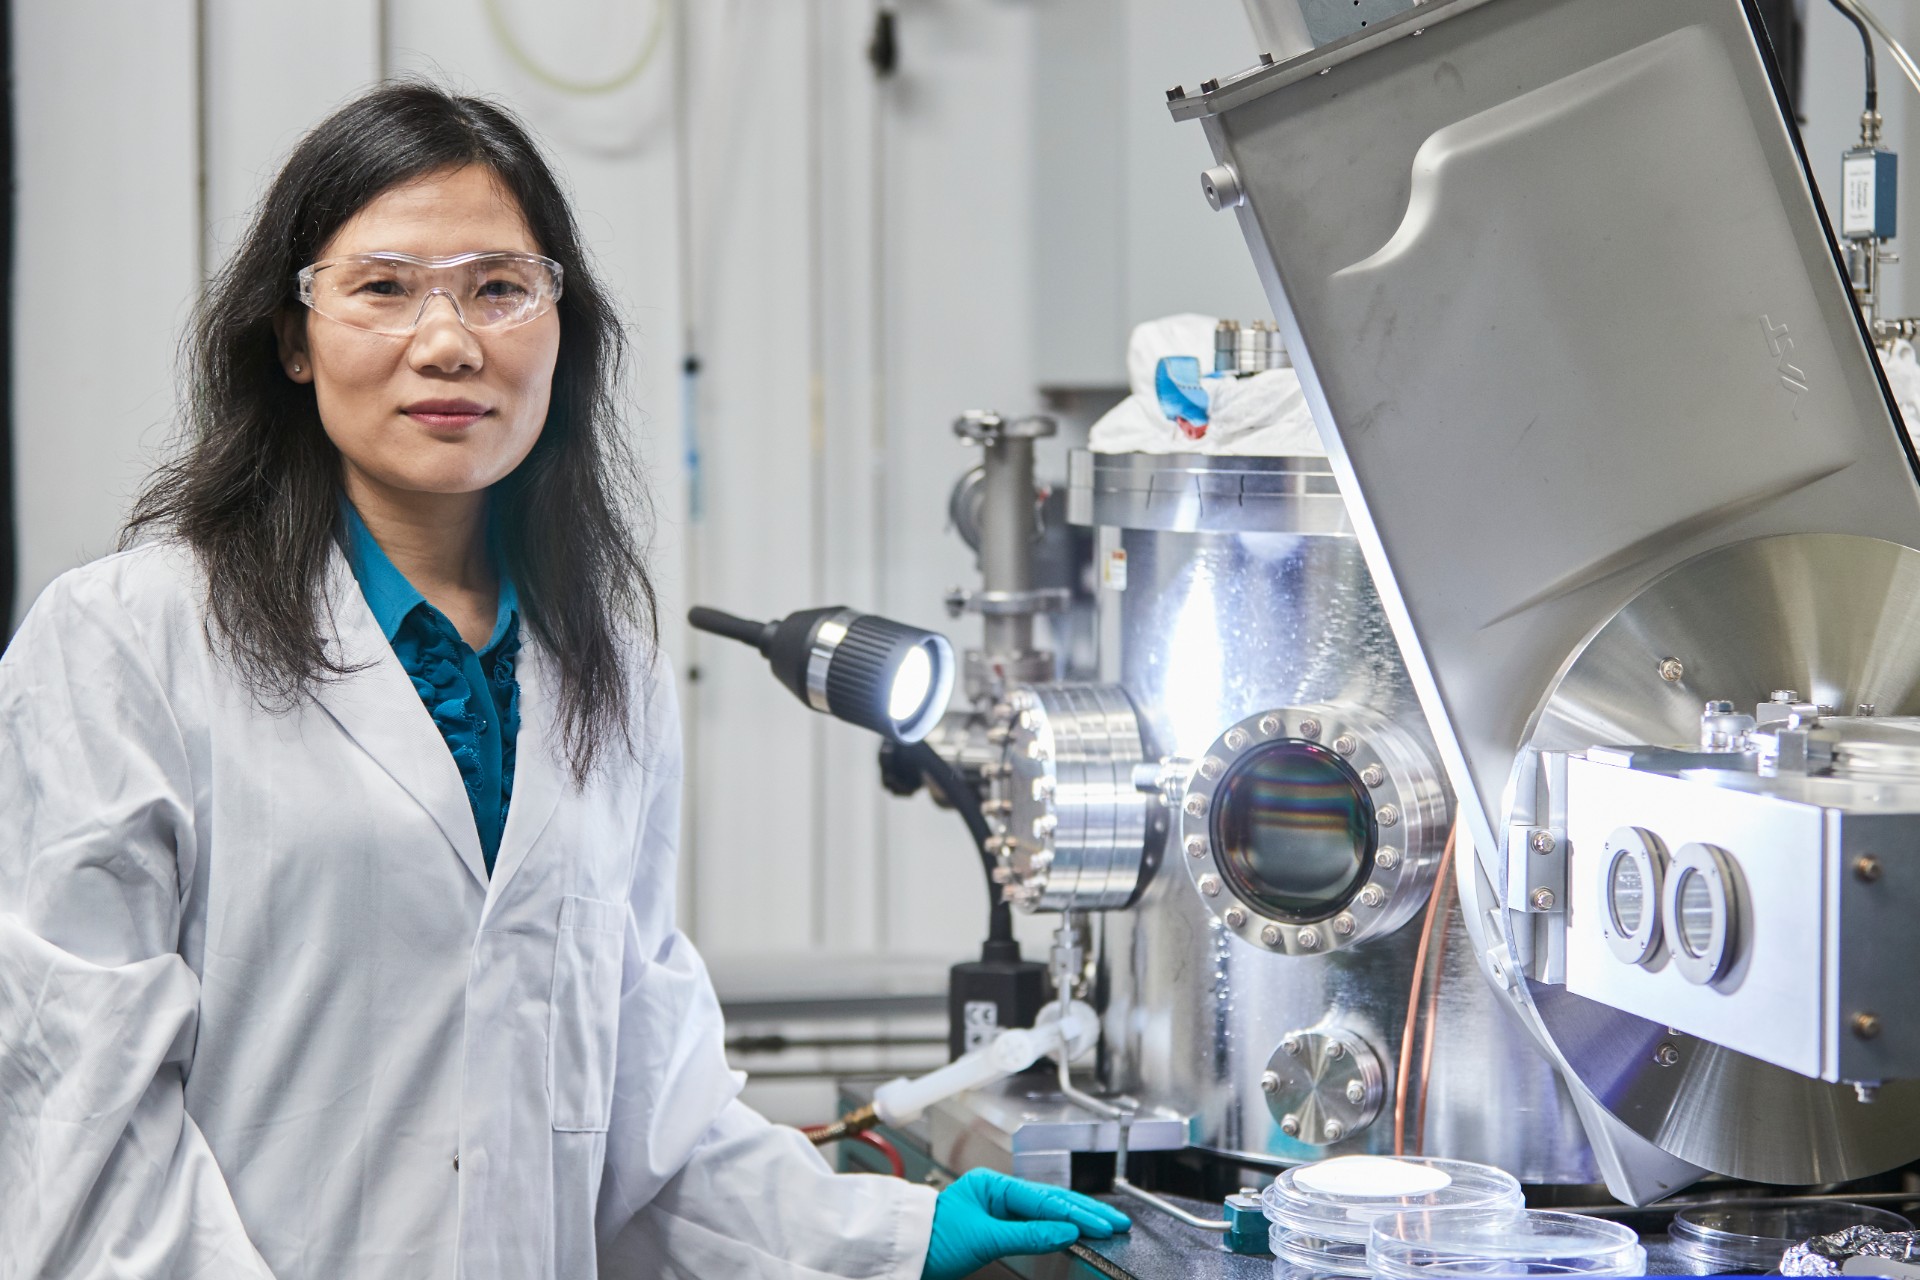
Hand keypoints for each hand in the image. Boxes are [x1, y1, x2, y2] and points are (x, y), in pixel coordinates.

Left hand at [920, 1168, 1131, 1279]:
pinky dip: (1057, 1229)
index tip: (1102, 1226)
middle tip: (1117, 1223)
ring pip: (1046, 1212)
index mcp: (992, 1184)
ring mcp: (998, 1209)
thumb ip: (1028, 1235)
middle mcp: (997, 1192)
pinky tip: (1074, 1233)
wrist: (905, 1253)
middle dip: (1085, 1212)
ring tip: (1105, 1225)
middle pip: (1050, 1201)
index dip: (1076, 1214)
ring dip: (1076, 1219)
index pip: (1045, 1200)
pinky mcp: (997, 1227)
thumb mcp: (983, 1238)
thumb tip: (1066, 1231)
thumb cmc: (933, 1239)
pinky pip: (1035, 1225)